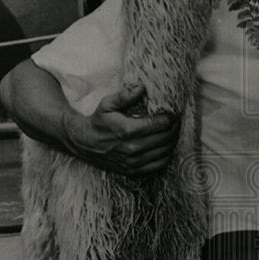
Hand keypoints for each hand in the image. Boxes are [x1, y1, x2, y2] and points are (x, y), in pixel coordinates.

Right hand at [62, 84, 180, 176]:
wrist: (83, 143)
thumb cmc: (98, 121)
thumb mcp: (107, 104)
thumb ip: (125, 95)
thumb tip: (142, 88)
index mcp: (128, 131)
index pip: (160, 124)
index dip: (170, 117)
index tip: (172, 113)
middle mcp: (133, 149)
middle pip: (166, 137)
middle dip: (174, 127)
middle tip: (175, 121)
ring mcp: (134, 162)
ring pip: (165, 151)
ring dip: (172, 140)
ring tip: (172, 131)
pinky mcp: (134, 171)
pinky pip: (159, 165)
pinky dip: (167, 155)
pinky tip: (165, 146)